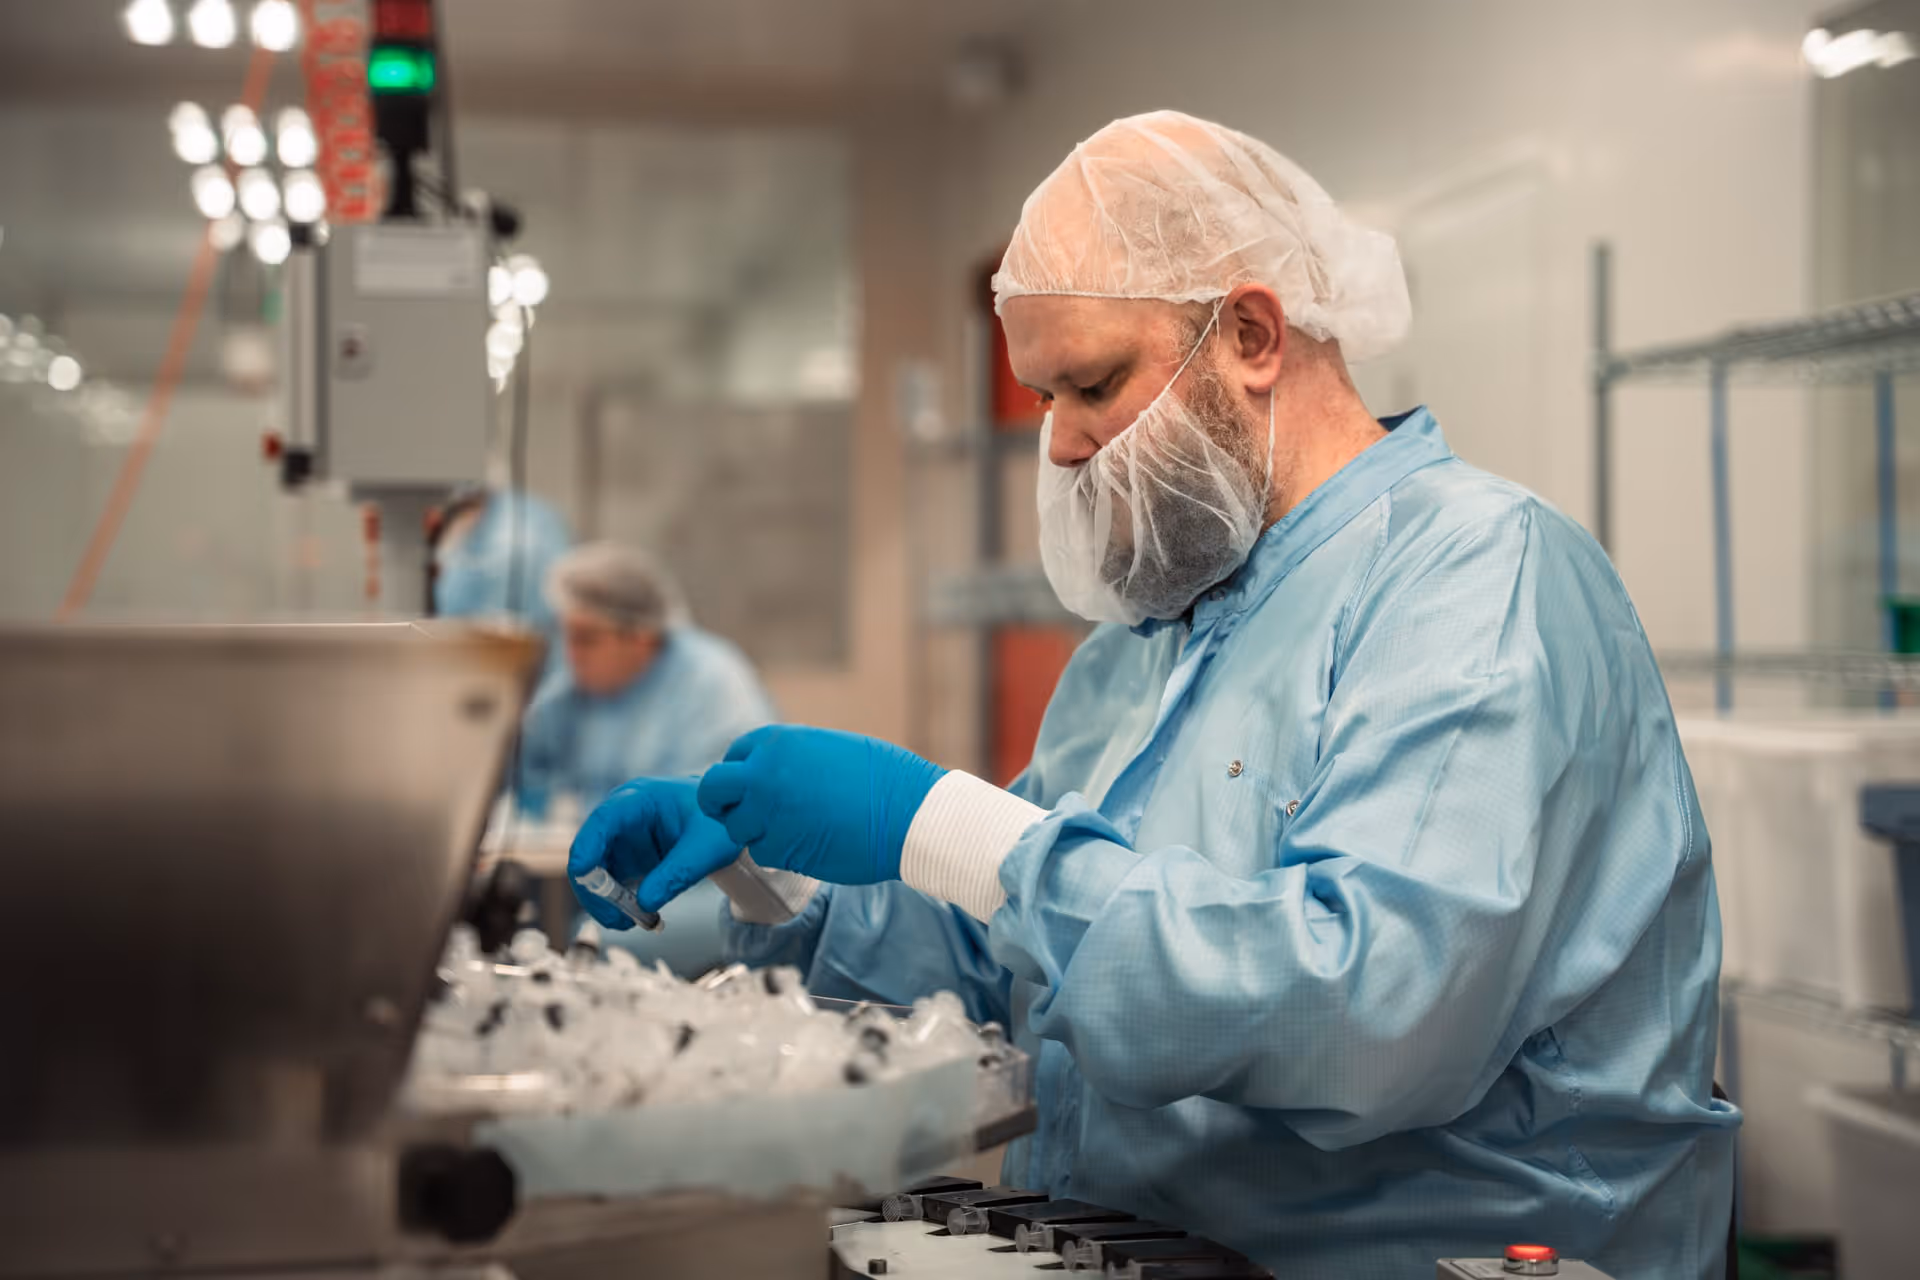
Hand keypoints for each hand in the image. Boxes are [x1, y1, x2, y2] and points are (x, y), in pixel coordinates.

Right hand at [567, 777, 741, 925]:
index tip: (581, 873)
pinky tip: (638, 918)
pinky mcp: (623, 860)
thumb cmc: (717, 823)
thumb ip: (677, 873)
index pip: (603, 819)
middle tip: (615, 919)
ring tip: (632, 923)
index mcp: (639, 799)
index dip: (587, 845)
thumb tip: (644, 904)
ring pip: (594, 875)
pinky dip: (618, 905)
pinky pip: (609, 886)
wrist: (724, 827)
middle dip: (595, 889)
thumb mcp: (706, 848)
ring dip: (606, 903)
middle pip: (589, 852)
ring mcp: (619, 840)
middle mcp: (621, 818)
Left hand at [691, 726, 946, 884]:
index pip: (732, 758)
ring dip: (759, 833)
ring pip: (739, 829)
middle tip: (744, 815)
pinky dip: (781, 853)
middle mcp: (762, 775)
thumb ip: (790, 758)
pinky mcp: (781, 849)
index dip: (740, 777)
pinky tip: (813, 844)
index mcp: (776, 742)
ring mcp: (767, 813)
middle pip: (712, 792)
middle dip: (722, 805)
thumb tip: (769, 770)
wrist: (909, 812)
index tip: (754, 790)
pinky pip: (764, 853)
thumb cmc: (882, 777)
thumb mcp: (827, 748)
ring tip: (799, 829)